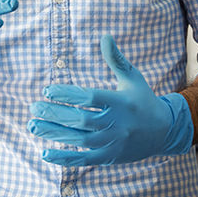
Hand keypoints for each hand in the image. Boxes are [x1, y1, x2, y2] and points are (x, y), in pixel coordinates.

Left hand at [27, 34, 192, 165]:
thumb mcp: (132, 77)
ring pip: (79, 140)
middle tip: (33, 108)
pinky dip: (64, 159)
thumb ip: (116, 59)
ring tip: (33, 125)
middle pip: (81, 120)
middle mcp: (117, 124)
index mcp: (121, 102)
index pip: (89, 98)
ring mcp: (113, 143)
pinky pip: (83, 160)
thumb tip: (104, 36)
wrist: (164, 132)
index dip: (67, 94)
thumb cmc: (143, 99)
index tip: (47, 90)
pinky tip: (44, 153)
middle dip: (55, 114)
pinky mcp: (109, 158)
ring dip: (54, 133)